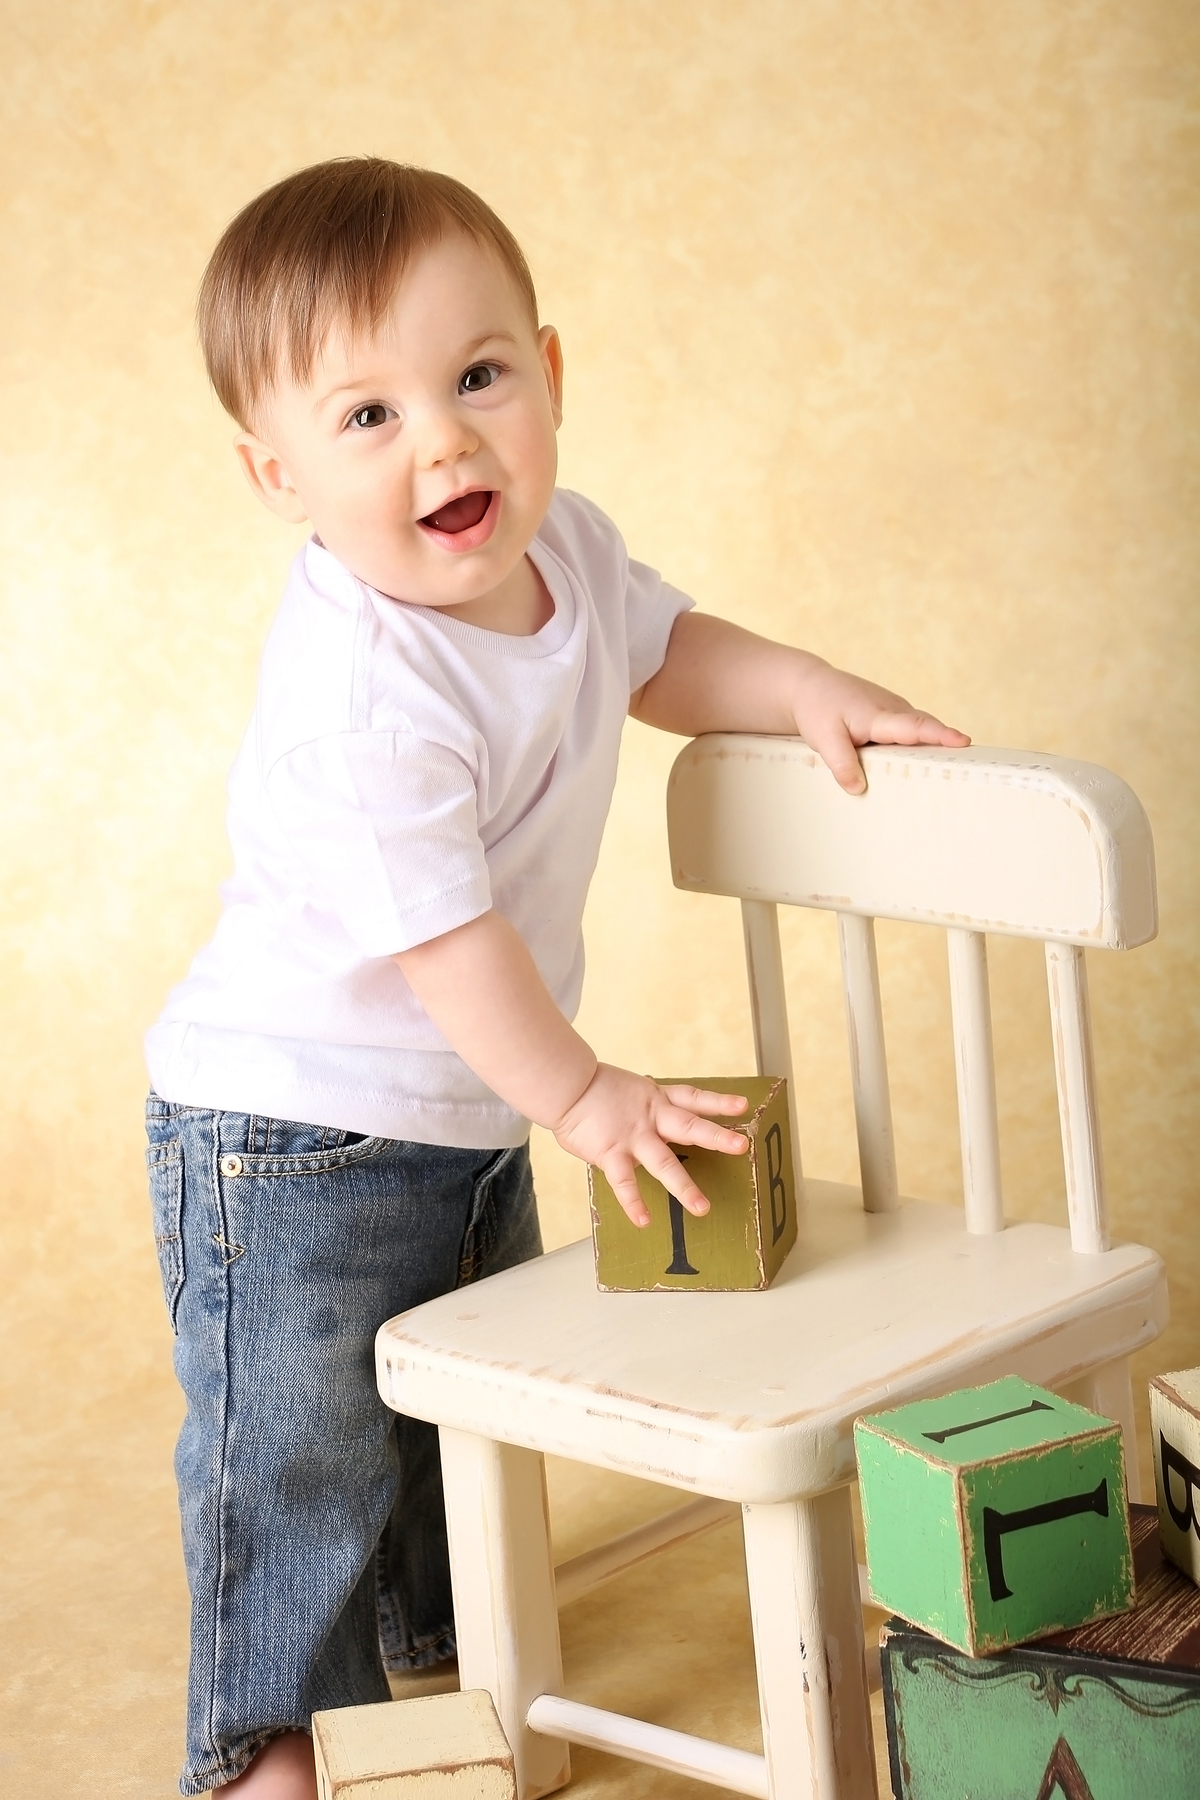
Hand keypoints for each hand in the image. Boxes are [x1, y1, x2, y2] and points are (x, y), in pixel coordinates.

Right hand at [551, 1066, 748, 1225]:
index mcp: (656, 1098)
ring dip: (684, 1186)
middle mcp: (651, 1117)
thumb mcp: (628, 1090)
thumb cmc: (591, 1089)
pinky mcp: (611, 1153)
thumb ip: (643, 1107)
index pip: (693, 1097)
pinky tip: (643, 1220)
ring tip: (702, 1208)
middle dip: (717, 1137)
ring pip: (664, 1162)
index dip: (719, 1102)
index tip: (743, 1106)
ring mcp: (633, 1137)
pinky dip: (633, 1202)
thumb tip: (651, 1118)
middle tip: (741, 1147)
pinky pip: (625, 1182)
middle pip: (690, 1126)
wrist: (565, 1084)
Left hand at [791, 660, 969, 793]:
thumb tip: (858, 789)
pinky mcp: (895, 718)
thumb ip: (841, 763)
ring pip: (923, 732)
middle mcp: (894, 710)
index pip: (914, 726)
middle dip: (950, 745)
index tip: (962, 741)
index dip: (938, 735)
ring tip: (958, 773)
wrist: (810, 686)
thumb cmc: (818, 710)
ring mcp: (897, 712)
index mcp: (879, 715)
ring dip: (939, 748)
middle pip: (929, 729)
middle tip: (973, 767)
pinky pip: (915, 733)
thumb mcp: (823, 739)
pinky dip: (925, 746)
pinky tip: (930, 767)